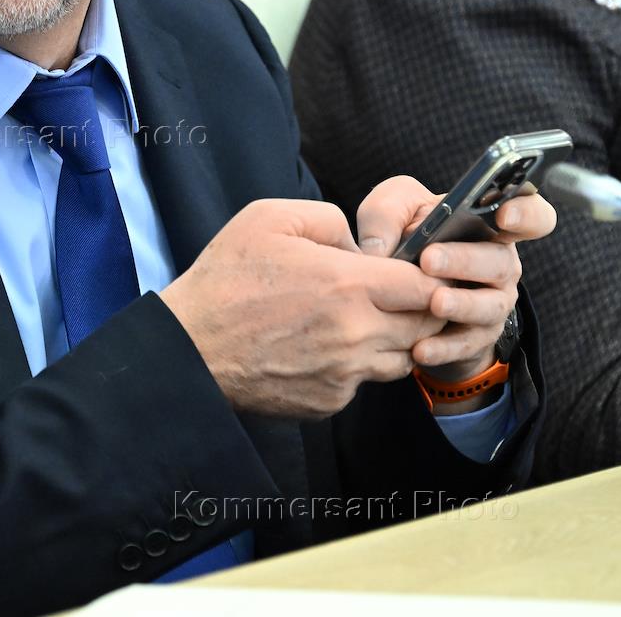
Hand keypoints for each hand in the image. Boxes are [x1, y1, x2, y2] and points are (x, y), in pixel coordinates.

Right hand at [160, 198, 445, 418]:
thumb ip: (330, 219)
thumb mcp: (270, 218)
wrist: (189, 346)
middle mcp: (357, 335)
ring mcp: (345, 374)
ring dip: (393, 338)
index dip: (431, 275)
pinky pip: (364, 381)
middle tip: (394, 292)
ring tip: (357, 318)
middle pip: (426, 326)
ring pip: (402, 358)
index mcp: (347, 285)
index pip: (428, 285)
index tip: (420, 269)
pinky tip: (322, 345)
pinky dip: (356, 364)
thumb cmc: (225, 279)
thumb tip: (362, 245)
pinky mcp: (330, 402)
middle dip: (419, 307)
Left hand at [355, 176, 554, 384]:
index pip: (531, 216)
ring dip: (462, 304)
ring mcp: (494, 301)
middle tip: (428, 260)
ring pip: (491, 305)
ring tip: (434, 303)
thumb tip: (378, 249)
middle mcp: (499, 262)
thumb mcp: (391, 213)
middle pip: (500, 261)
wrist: (399, 298)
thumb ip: (384, 215)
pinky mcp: (479, 335)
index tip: (504, 215)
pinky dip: (445, 347)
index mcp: (488, 225)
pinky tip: (421, 348)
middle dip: (465, 260)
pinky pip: (468, 343)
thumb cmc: (405, 239)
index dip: (526, 214)